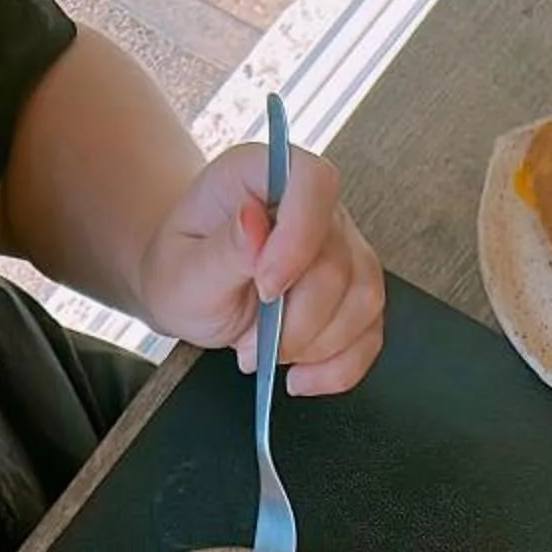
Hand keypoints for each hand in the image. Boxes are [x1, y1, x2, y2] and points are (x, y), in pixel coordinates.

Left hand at [137, 141, 385, 394]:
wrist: (193, 291)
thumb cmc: (184, 272)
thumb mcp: (182, 270)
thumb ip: (221, 251)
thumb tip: (255, 224)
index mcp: (265, 175)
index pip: (313, 183)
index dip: (299, 238)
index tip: (266, 288)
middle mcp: (316, 206)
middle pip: (338, 263)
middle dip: (295, 322)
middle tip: (247, 346)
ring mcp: (345, 249)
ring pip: (362, 302)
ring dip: (315, 347)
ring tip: (266, 355)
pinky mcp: (356, 294)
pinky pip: (369, 335)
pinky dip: (337, 368)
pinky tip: (301, 375)